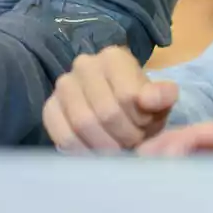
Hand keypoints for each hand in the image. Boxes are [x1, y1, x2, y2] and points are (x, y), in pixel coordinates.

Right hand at [43, 45, 178, 151]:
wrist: (118, 114)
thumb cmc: (140, 107)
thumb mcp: (159, 101)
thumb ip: (162, 96)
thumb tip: (151, 99)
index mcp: (113, 57)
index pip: (127, 96)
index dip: (140, 121)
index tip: (145, 128)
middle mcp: (84, 65)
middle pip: (106, 112)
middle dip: (124, 136)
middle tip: (132, 144)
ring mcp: (64, 85)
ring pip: (83, 124)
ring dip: (105, 146)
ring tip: (117, 149)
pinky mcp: (49, 108)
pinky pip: (63, 135)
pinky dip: (82, 151)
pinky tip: (95, 154)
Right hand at [138, 122, 212, 212]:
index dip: (187, 137)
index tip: (164, 155)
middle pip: (203, 143)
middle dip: (170, 147)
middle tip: (140, 164)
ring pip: (201, 160)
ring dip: (173, 163)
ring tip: (144, 176)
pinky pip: (206, 180)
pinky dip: (184, 181)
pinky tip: (165, 193)